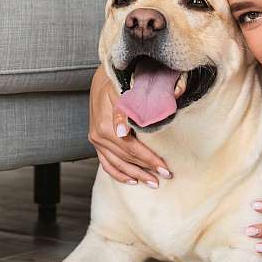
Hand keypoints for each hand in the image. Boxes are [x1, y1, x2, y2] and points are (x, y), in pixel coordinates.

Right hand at [88, 66, 171, 186]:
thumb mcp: (124, 92)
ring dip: (135, 175)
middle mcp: (99, 135)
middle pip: (126, 158)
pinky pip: (106, 163)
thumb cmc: (119, 83)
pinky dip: (118, 173)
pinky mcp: (96, 142)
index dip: (150, 160)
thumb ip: (125, 111)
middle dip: (146, 170)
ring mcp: (96, 140)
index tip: (165, 169)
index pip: (132, 149)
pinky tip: (131, 181)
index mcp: (106, 125)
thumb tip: (123, 132)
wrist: (103, 79)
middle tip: (165, 177)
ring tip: (152, 183)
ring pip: (116, 164)